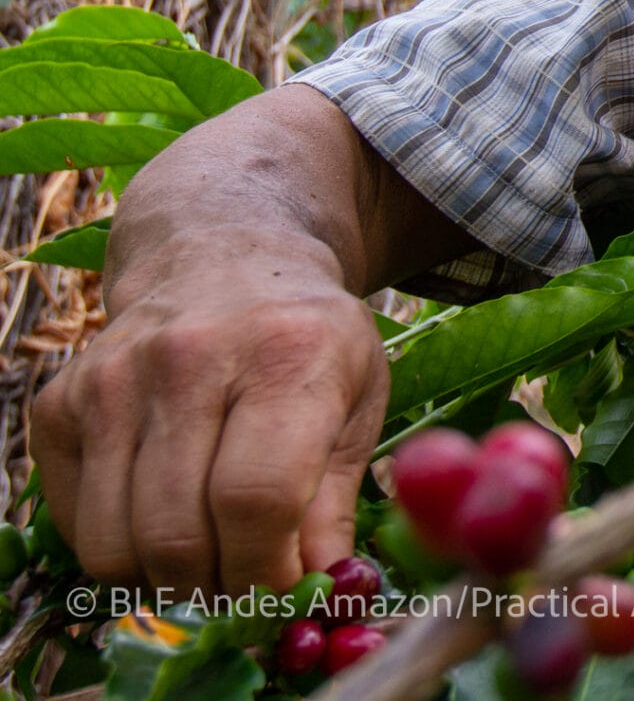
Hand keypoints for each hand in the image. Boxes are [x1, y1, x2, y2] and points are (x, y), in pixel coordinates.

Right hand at [30, 233, 386, 592]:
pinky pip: (75, 523)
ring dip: (163, 581)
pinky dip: (119, 549)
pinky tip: (163, 520)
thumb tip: (320, 590)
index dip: (266, 570)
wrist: (222, 259)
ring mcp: (112, 380)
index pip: (257, 497)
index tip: (283, 590)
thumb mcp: (357, 398)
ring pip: (115, 543)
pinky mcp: (58, 403)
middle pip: (177, 533)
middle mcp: (188, 359)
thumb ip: (337, 499)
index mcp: (285, 353)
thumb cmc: (306, 340)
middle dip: (216, 588)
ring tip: (208, 561)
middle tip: (243, 587)